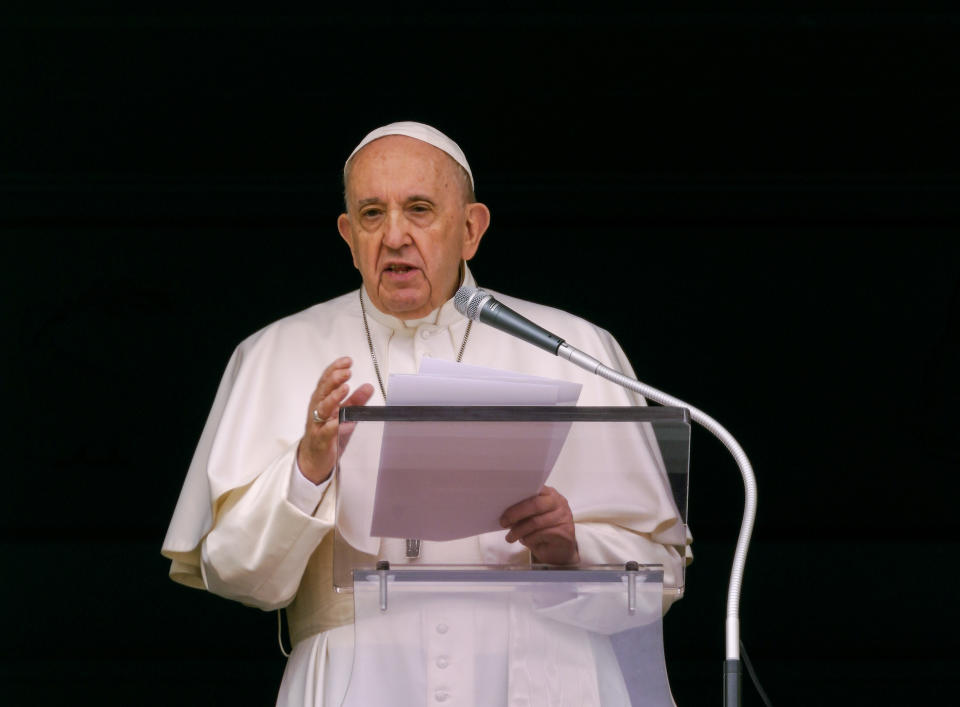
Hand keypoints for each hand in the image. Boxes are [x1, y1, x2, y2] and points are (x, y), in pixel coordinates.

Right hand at [297, 357, 374, 483]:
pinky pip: (325, 432)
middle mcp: (317, 410)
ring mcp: (317, 425)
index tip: (347, 361)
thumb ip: (356, 401)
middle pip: (324, 391)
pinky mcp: (321, 440)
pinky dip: (331, 425)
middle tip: (347, 372)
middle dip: (334, 379)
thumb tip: (368, 386)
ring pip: (323, 408)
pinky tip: (338, 420)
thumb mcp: (345, 415)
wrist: (314, 459)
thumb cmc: (328, 434)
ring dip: (333, 397)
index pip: (327, 381)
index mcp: (322, 401)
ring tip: (344, 388)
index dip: (336, 369)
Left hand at [499, 486, 578, 564]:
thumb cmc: (543, 530)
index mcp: (549, 494)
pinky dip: (528, 539)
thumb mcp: (532, 517)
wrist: (560, 550)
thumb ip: (524, 510)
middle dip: (516, 513)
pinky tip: (524, 540)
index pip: (535, 488)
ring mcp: (563, 517)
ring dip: (519, 531)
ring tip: (510, 537)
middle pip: (535, 504)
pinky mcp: (564, 532)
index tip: (503, 502)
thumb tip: (505, 511)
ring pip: (535, 522)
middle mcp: (558, 503)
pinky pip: (540, 535)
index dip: (518, 494)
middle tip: (503, 522)